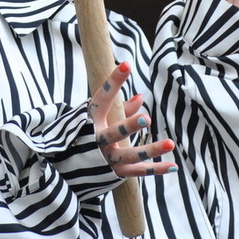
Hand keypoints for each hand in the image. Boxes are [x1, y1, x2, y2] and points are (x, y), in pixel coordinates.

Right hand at [89, 62, 176, 177]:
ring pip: (129, 155)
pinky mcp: (115, 173)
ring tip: (170, 143)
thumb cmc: (84, 133)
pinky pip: (137, 172)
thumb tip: (141, 97)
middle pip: (113, 133)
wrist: (65, 166)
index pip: (102, 98)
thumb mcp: (96, 118)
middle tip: (147, 118)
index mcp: (90, 120)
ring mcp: (105, 159)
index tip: (126, 65)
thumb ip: (120, 109)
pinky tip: (173, 166)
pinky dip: (155, 170)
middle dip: (129, 126)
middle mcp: (96, 140)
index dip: (113, 81)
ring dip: (150, 150)